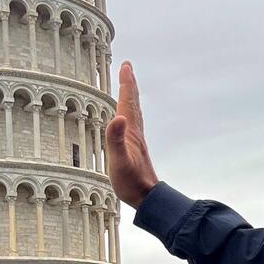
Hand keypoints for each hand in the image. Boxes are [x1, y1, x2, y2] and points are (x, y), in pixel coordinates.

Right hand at [107, 62, 158, 208]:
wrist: (148, 198)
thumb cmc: (131, 182)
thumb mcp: (119, 161)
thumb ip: (116, 140)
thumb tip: (118, 117)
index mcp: (131, 131)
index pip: (128, 101)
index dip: (127, 83)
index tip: (126, 65)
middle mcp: (136, 132)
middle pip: (133, 103)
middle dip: (130, 84)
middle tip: (127, 68)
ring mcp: (137, 140)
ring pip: (134, 113)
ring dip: (130, 97)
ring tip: (128, 87)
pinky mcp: (135, 149)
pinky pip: (132, 124)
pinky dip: (129, 114)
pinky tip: (127, 119)